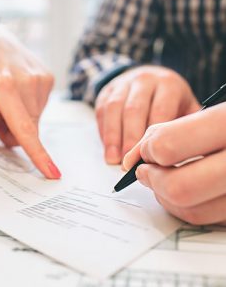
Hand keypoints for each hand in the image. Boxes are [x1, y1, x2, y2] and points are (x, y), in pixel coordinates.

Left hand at [0, 23, 60, 178]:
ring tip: (8, 101)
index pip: (24, 128)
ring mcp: (41, 79)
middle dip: (13, 133)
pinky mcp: (49, 77)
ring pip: (35, 119)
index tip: (51, 172)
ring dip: (22, 119)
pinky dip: (29, 107)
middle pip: (28, 128)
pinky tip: (19, 93)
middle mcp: (27, 82)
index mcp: (4, 86)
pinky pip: (41, 107)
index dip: (38, 153)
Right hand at [95, 66, 199, 164]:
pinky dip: (104, 131)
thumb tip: (179, 155)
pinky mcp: (107, 90)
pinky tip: (108, 148)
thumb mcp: (186, 108)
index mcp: (168, 84)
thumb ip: (184, 127)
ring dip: (113, 136)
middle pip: (135, 110)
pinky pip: (103, 110)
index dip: (153, 136)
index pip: (160, 111)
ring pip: (115, 109)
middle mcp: (144, 80)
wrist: (149, 77)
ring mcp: (123, 83)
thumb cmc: (171, 100)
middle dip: (130, 138)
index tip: (149, 159)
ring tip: (113, 159)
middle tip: (128, 162)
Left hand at [123, 103, 225, 224]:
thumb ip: (161, 133)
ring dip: (165, 197)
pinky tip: (189, 190)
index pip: (167, 146)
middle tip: (146, 172)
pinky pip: (207, 219)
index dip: (149, 150)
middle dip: (153, 180)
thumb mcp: (203, 116)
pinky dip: (188, 207)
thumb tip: (129, 161)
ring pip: (192, 211)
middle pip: (177, 187)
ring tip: (166, 180)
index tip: (148, 151)